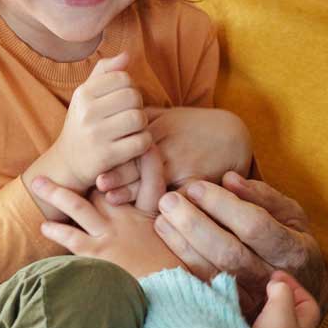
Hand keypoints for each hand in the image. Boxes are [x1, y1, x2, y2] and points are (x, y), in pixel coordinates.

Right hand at [29, 54, 152, 193]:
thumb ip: (105, 72)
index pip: (123, 77)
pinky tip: (134, 145)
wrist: (67, 163)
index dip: (129, 88)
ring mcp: (96, 135)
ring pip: (139, 118)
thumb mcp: (86, 96)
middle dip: (137, 106)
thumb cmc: (82, 124)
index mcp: (83, 93)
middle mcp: (86, 112)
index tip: (122, 101)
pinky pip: (141, 142)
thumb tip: (127, 55)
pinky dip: (144, 143)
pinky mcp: (107, 156)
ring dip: (142, 125)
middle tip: (129, 117)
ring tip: (132, 130)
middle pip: (133, 96)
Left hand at [33, 175, 185, 280]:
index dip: (139, 160)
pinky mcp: (99, 255)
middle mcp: (128, 218)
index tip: (134, 144)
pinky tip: (44, 226)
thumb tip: (184, 214)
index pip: (146, 177)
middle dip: (86, 173)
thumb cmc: (181, 272)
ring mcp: (111, 235)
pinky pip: (72, 238)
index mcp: (151, 213)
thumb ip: (180, 223)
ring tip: (37, 183)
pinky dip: (58, 230)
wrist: (173, 294)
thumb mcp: (185, 241)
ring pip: (78, 206)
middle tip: (64, 160)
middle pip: (102, 187)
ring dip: (56, 193)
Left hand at [98, 108, 252, 197]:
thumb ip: (144, 118)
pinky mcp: (198, 177)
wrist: (233, 134)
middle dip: (117, 174)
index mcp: (159, 131)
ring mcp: (183, 162)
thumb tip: (115, 115)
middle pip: (138, 162)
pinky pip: (182, 193)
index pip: (130, 144)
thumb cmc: (196, 126)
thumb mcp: (169, 117)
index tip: (95, 170)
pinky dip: (167, 203)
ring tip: (112, 199)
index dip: (112, 158)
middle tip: (98, 184)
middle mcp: (168, 147)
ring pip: (155, 178)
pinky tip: (150, 213)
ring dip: (132, 189)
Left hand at [152, 171, 327, 318]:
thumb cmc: (292, 242)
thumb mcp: (290, 215)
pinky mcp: (233, 309)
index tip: (196, 187)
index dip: (223, 205)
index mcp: (292, 249)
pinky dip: (182, 266)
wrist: (300, 296)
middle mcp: (273, 277)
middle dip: (195, 224)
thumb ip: (263, 196)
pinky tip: (168, 244)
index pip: (255, 226)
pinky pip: (203, 288)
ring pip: (212, 273)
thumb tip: (228, 179)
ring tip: (162, 218)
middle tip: (170, 200)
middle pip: (229, 253)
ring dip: (182, 245)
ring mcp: (252, 298)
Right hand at [250, 271, 320, 327]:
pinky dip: (251, 316)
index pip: (303, 294)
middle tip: (257, 283)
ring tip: (246, 295)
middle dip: (273, 292)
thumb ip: (282, 289)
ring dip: (259, 304)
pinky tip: (240, 311)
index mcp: (308, 319)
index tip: (272, 273)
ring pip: (271, 314)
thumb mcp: (282, 307)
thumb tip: (275, 285)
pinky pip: (258, 325)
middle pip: (286, 303)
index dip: (289, 282)